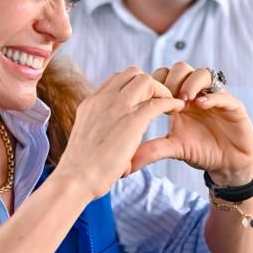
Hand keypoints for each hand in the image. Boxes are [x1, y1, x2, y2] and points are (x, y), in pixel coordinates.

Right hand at [55, 67, 187, 198]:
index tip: (143, 99)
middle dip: (150, 83)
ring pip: (146, 81)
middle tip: (159, 99)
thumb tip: (109, 140)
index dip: (133, 87)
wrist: (75, 178)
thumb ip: (98, 131)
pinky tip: (177, 108)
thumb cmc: (79, 169)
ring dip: (161, 90)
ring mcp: (117, 107)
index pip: (115, 80)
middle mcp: (103, 100)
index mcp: (91, 104)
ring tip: (169, 102)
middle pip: (132, 74)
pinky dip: (171, 102)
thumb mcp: (86, 139)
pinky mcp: (132, 121)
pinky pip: (158, 102)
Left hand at [129, 62, 252, 185]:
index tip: (152, 99)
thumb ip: (153, 149)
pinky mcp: (234, 106)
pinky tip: (202, 105)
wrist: (227, 165)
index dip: (157, 83)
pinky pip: (224, 93)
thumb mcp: (173, 148)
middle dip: (172, 79)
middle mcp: (197, 93)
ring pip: (203, 73)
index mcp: (179, 99)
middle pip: (182, 68)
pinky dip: (212, 96)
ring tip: (184, 100)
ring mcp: (216, 96)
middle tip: (168, 97)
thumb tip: (127, 164)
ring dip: (191, 83)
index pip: (165, 76)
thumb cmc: (200, 152)